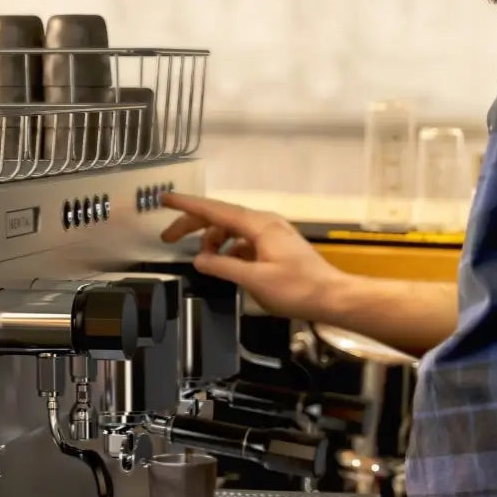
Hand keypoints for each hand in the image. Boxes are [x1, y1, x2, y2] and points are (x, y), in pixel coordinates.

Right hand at [160, 192, 346, 320]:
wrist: (331, 297)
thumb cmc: (298, 289)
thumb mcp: (255, 281)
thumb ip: (224, 267)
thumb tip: (200, 260)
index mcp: (259, 225)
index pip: (215, 210)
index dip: (187, 205)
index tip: (165, 199)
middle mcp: (265, 223)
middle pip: (221, 217)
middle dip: (193, 225)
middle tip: (168, 237)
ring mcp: (271, 234)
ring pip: (232, 230)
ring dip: (213, 241)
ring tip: (202, 260)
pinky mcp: (276, 247)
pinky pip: (244, 242)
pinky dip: (229, 250)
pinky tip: (224, 264)